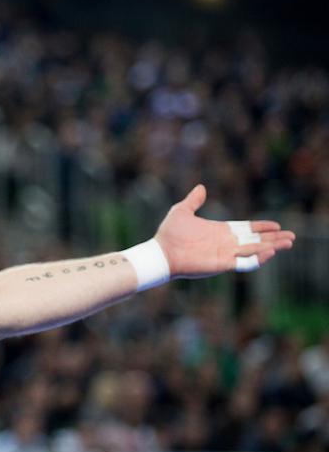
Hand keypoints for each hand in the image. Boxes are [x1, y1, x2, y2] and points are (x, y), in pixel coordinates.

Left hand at [154, 185, 294, 278]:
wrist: (160, 252)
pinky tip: (269, 252)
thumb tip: (201, 187)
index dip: (261, 227)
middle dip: (273, 239)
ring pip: (254, 251)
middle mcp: (225, 243)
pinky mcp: (222, 264)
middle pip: (255, 240)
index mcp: (219, 231)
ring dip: (271, 247)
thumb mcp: (182, 211)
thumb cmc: (169, 234)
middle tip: (291, 237)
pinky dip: (257, 258)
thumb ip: (193, 200)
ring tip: (287, 243)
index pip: (246, 228)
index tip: (277, 225)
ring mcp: (225, 254)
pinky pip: (244, 263)